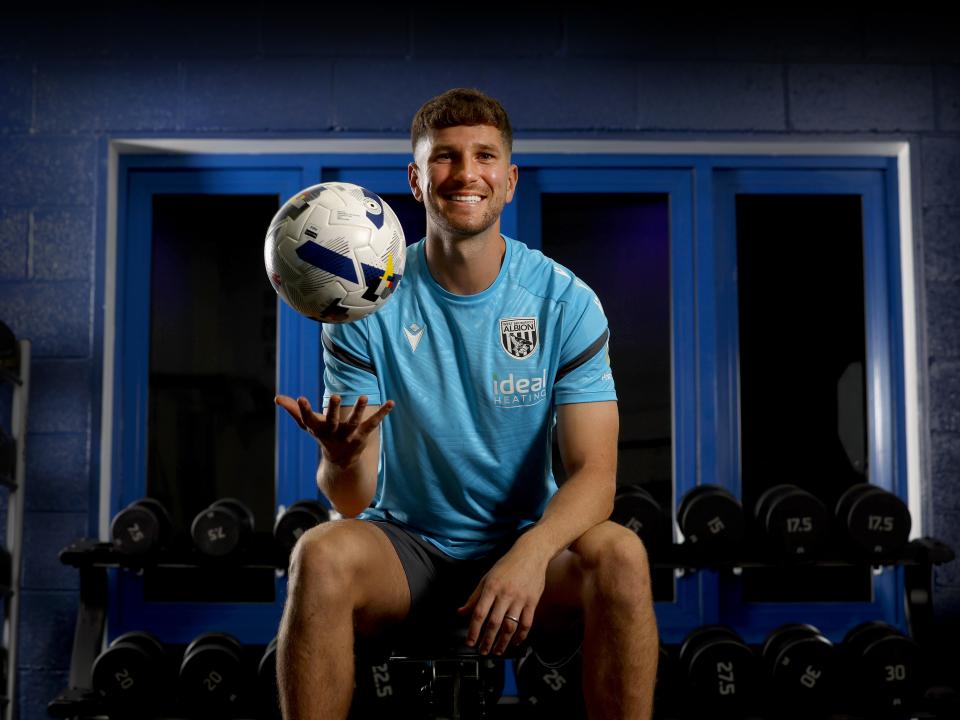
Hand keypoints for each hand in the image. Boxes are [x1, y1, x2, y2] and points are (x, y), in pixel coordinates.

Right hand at [275, 394, 393, 468]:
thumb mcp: (308, 425)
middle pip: (333, 421)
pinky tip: (391, 403)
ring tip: (364, 396)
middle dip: (334, 410)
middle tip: (336, 396)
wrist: (340, 462)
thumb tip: (276, 398)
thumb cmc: (322, 436)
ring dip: (359, 410)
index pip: (307, 419)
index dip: (303, 409)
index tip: (300, 397)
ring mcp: (348, 436)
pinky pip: (373, 424)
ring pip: (353, 422)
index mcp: (318, 429)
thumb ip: (295, 411)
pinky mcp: (362, 436)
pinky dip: (383, 414)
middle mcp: (333, 433)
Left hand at [458, 541, 548, 655]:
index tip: (470, 641)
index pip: (479, 613)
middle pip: (494, 623)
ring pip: (510, 626)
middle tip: (482, 651)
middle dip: (487, 640)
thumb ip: (474, 596)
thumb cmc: (508, 565)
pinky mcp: (532, 601)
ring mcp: (520, 599)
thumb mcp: (487, 577)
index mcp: (491, 587)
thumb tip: (462, 612)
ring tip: (497, 650)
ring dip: (503, 642)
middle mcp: (505, 594)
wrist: (531, 554)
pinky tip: (516, 642)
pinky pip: (526, 623)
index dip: (473, 630)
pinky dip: (521, 636)